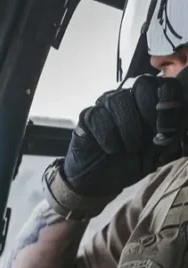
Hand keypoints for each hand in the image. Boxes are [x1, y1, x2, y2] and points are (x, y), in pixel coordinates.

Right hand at [64, 75, 185, 198]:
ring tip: (129, 149)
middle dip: (147, 112)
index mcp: (153, 104)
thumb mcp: (161, 154)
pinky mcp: (88, 116)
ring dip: (127, 129)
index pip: (166, 84)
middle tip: (146, 138)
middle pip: (143, 84)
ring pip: (119, 100)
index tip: (165, 128)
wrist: (102, 184)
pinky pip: (98, 115)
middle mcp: (131, 99)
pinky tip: (112, 149)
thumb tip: (179, 113)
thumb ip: (173, 133)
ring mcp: (108, 105)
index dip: (169, 102)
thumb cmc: (133, 165)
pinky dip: (108, 136)